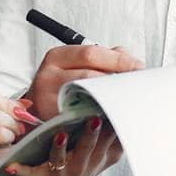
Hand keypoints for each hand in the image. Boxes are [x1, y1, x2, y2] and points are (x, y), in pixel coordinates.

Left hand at [9, 116, 123, 175]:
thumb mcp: (97, 163)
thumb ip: (112, 145)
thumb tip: (130, 124)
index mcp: (91, 161)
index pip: (104, 143)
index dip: (111, 130)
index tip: (115, 113)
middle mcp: (78, 168)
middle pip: (86, 150)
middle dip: (90, 136)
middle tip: (94, 119)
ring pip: (60, 160)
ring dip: (60, 149)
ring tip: (60, 135)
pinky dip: (19, 171)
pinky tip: (10, 167)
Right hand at [25, 44, 142, 120]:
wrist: (36, 113)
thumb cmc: (59, 87)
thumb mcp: (73, 66)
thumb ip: (101, 58)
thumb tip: (128, 58)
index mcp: (56, 57)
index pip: (91, 53)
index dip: (119, 60)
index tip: (138, 67)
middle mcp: (48, 77)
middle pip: (91, 74)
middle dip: (118, 79)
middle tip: (137, 84)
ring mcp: (48, 100)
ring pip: (89, 97)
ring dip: (112, 97)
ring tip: (128, 98)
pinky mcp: (54, 121)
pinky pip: (85, 118)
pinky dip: (104, 116)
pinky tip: (115, 114)